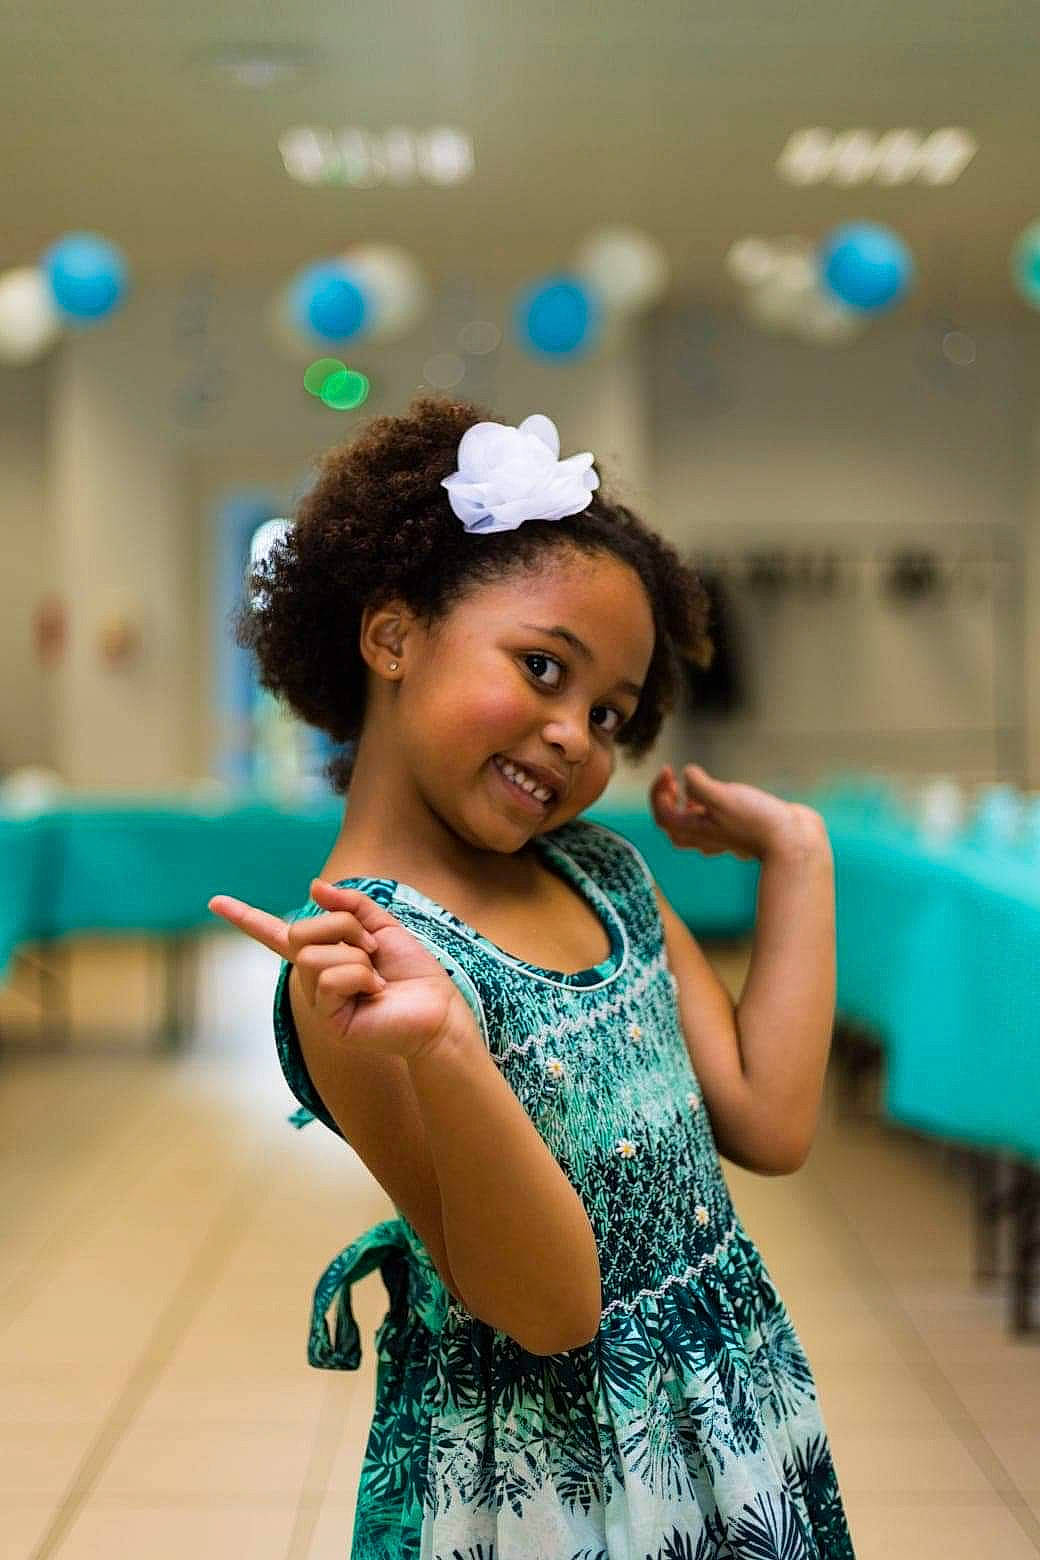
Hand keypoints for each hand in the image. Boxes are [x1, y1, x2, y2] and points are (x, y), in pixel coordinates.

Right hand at [207, 879, 476, 1061]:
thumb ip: (351, 905)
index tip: (215, 902)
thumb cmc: (414, 973)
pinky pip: (330, 978)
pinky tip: (375, 992)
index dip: (246, 918)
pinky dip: (360, 976)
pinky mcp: (328, 1020)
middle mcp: (314, 977)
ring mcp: (319, 1000)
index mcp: (325, 954)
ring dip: (357, 955)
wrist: (437, 1010)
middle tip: (374, 950)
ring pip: (314, 955)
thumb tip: (312, 887)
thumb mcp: (383, 926)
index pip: (277, 934)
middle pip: (301, 931)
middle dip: (344, 929)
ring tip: (377, 976)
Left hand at [648, 762, 817, 861]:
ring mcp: (720, 837)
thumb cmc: (756, 820)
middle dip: (666, 798)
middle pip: (671, 822)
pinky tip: (719, 796)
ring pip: (690, 824)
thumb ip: (698, 784)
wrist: (792, 840)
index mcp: (693, 830)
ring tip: (693, 785)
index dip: (657, 789)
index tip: (669, 769)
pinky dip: (706, 807)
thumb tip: (687, 774)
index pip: (661, 813)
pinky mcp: (738, 832)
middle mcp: (703, 838)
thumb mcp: (721, 797)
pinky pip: (711, 823)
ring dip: (685, 803)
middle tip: (672, 777)